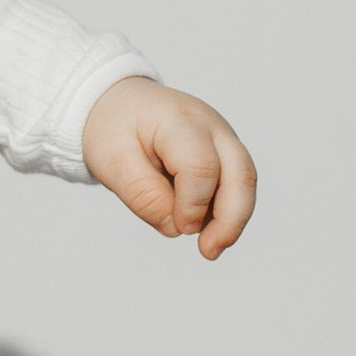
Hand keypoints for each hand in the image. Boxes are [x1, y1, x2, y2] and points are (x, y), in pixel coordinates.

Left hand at [80, 76, 256, 257]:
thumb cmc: (113, 128)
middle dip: (231, 219)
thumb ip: (143, 196)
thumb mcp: (111, 162)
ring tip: (210, 249)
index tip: (177, 228)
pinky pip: (235, 183)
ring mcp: (222, 137)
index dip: (192, 205)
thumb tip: (177, 228)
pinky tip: (206, 230)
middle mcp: (210, 126)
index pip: (200, 167)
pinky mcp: (223, 151)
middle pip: (240, 173)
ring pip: (245, 181)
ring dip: (233, 218)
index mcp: (178, 121)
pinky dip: (225, 209)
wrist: (118, 102)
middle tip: (209, 252)